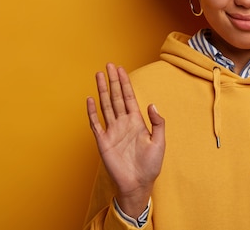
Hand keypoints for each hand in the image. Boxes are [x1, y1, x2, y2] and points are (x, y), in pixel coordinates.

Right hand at [86, 63, 164, 217]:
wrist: (138, 184)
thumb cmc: (150, 165)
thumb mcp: (160, 142)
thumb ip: (158, 122)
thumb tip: (152, 104)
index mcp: (136, 121)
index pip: (129, 97)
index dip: (125, 83)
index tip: (121, 69)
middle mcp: (123, 123)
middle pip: (116, 97)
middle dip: (113, 81)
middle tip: (109, 65)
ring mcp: (112, 131)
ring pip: (106, 106)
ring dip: (102, 90)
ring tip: (98, 76)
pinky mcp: (103, 141)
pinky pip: (96, 124)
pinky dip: (92, 112)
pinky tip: (90, 100)